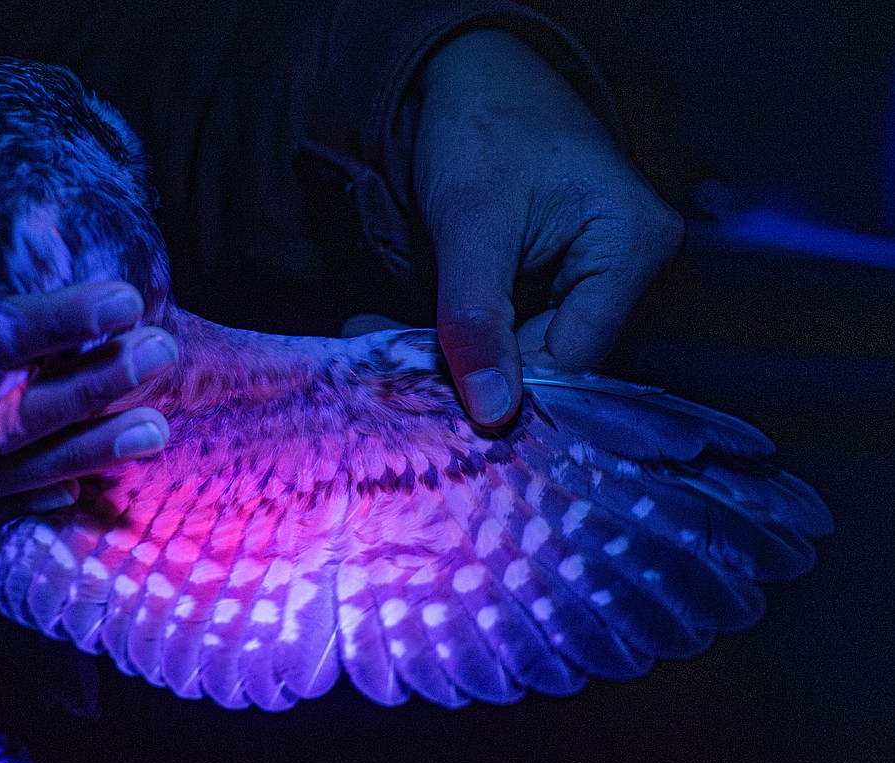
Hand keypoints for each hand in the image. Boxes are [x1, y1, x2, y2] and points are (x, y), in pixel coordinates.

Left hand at [413, 30, 683, 425]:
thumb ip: (477, 317)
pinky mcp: (566, 271)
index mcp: (634, 243)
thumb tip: (492, 410)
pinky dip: (476, 324)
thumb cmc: (482, 124)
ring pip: (534, 341)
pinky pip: (523, 320)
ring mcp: (601, 267)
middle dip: (483, 354)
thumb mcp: (472, 222)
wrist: (470, 75)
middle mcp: (632, 261)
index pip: (574, 352)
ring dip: (473, 341)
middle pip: (558, 351)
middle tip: (404, 349)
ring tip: (406, 322)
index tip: (439, 370)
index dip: (509, 369)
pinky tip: (433, 315)